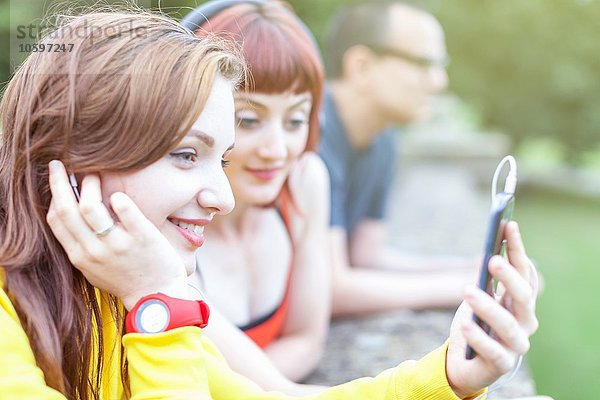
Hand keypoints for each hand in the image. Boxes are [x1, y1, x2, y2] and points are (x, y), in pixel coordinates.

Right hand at [46, 160, 188, 308]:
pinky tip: (119, 195)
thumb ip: (81, 245)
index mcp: (80, 257)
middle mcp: (94, 251)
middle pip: (67, 209)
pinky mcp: (142, 238)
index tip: (57, 179)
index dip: (53, 195)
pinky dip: (119, 199)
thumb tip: (71, 213)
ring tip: (95, 174)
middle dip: (60, 182)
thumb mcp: (94, 268)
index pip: (56, 220)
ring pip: (91, 207)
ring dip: (90, 184)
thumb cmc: (126, 279)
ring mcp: (118, 244)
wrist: (157, 296)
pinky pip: (126, 210)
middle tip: (62, 163)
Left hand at [446, 221, 538, 397]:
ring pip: (508, 324)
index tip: (507, 225)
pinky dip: (479, 337)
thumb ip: (485, 279)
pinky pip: (493, 351)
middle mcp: (525, 322)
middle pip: (524, 297)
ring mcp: (515, 344)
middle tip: (492, 260)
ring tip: (467, 290)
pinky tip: (465, 325)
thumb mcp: (479, 296)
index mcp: (521, 302)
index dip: (517, 249)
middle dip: (509, 277)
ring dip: (488, 306)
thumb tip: (487, 252)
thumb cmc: (476, 323)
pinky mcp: (501, 363)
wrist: (465, 362)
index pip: (524, 272)